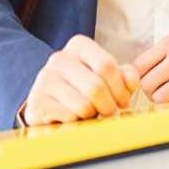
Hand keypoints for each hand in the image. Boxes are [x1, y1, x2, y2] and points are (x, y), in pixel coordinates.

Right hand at [22, 35, 138, 124]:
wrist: (50, 103)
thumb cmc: (84, 88)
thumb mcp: (106, 78)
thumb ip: (124, 76)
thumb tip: (131, 80)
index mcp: (79, 45)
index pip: (106, 65)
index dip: (120, 88)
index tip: (123, 100)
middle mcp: (59, 58)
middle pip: (96, 87)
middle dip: (109, 105)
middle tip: (109, 111)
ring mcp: (44, 79)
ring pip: (83, 105)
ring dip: (92, 115)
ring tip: (89, 113)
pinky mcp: (37, 102)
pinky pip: (69, 118)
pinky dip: (77, 123)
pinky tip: (73, 117)